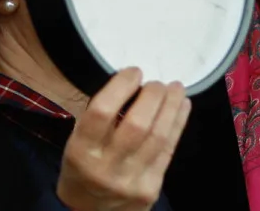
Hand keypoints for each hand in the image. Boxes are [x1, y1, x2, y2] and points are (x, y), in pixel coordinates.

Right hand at [56, 69, 190, 210]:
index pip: (102, 112)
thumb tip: (131, 84)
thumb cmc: (83, 169)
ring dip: (171, 107)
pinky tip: (182, 106)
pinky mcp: (151, 188)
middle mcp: (106, 167)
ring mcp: (131, 180)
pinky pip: (168, 150)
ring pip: (158, 136)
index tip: (134, 71)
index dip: (121, 86)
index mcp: (81, 151)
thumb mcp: (76, 142)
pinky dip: (178, 124)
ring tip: (176, 88)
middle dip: (153, 96)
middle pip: (137, 124)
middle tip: (157, 82)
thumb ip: (100, 117)